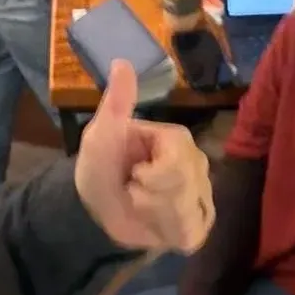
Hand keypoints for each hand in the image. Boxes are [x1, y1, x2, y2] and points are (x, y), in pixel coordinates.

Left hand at [74, 61, 214, 251]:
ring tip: (141, 207)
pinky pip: (192, 232)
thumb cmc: (100, 166)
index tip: (133, 172)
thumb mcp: (101, 134)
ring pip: (188, 212)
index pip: (178, 163)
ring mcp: (201, 196)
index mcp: (179, 140)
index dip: (152, 175)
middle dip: (150, 195)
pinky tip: (154, 225)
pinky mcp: (198, 225)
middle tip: (133, 189)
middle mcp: (198, 165)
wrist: (93, 209)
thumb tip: (121, 61)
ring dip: (154, 214)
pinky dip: (167, 232)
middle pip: (185, 188)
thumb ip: (117, 103)